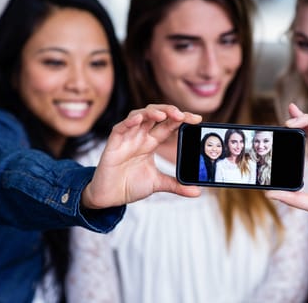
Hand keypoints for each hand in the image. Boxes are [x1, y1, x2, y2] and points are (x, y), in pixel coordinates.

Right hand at [81, 104, 201, 208]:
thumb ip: (176, 185)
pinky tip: (139, 119)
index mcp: (151, 142)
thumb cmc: (129, 185)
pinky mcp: (113, 144)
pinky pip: (121, 128)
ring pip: (139, 115)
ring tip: (163, 114)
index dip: (182, 119)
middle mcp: (139, 136)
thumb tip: (197, 191)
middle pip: (155, 115)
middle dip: (169, 111)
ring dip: (151, 112)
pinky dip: (129, 122)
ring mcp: (126, 138)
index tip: (197, 119)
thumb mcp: (157, 184)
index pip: (169, 124)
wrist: (109, 197)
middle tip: (182, 116)